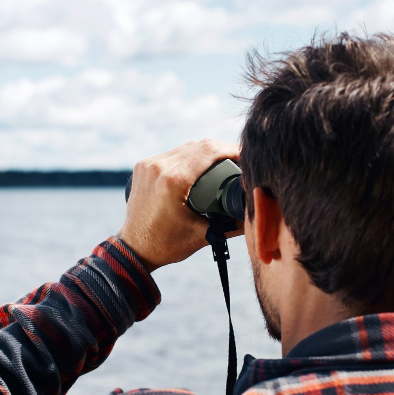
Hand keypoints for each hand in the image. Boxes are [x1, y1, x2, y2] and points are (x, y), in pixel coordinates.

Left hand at [116, 139, 241, 272]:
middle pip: (199, 145)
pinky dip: (188, 156)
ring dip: (205, 151)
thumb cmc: (166, 245)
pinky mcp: (142, 166)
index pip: (210, 150)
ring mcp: (147, 164)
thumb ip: (234, 224)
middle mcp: (158, 167)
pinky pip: (171, 153)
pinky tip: (199, 164)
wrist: (134, 250)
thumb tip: (260, 213)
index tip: (248, 156)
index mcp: (173, 180)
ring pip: (185, 147)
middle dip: (222, 150)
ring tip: (222, 162)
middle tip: (239, 161)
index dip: (233, 149)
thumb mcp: (204, 235)